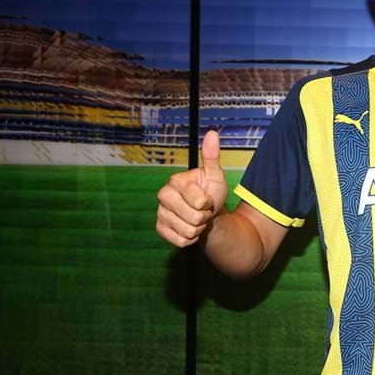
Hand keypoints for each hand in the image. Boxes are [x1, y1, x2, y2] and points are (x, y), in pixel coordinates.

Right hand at [155, 131, 228, 246]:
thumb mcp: (215, 175)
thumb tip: (212, 133)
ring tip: (197, 217)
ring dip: (199, 228)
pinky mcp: (160, 229)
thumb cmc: (210, 191)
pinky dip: (190, 238)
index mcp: (176, 181)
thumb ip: (212, 156)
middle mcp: (163, 196)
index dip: (209, 203)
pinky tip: (189, 227)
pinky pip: (181, 241)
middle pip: (194, 218)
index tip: (207, 197)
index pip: (200, 202)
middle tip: (202, 210)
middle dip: (204, 217)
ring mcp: (160, 213)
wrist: (206, 212)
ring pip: (189, 232)